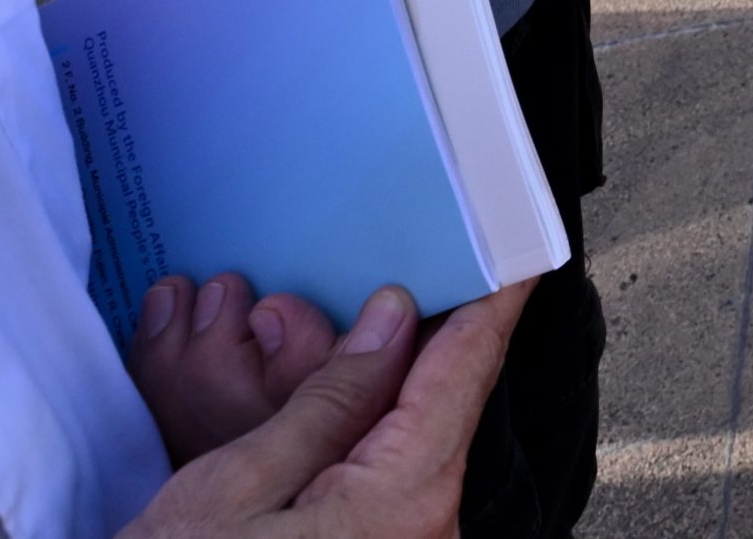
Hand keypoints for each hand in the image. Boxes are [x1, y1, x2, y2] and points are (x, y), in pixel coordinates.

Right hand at [118, 282, 530, 538]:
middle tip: (429, 259)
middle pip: (454, 400)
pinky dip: (390, 428)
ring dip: (406, 380)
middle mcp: (430, 528)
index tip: (514, 243)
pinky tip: (363, 392)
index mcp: (404, 500)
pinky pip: (406, 475)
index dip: (492, 299)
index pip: (466, 370)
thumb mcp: (238, 483)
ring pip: (429, 436)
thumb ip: (330, 399)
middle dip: (438, 332)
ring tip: (384, 316)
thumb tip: (395, 319)